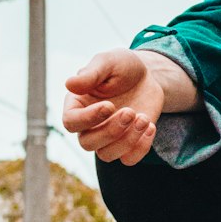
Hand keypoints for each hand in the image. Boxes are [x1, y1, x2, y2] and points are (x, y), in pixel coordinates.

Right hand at [63, 49, 165, 165]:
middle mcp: (88, 125)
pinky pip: (129, 159)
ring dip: (127, 140)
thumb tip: (69, 84)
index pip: (71, 122)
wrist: (146, 75)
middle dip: (111, 131)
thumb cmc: (122, 66)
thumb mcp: (108, 62)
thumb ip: (91, 73)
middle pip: (87, 143)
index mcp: (77, 105)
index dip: (88, 119)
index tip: (109, 106)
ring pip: (107, 155)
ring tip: (143, 118)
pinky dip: (141, 148)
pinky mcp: (127, 143)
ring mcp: (108, 137)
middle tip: (130, 111)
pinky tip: (150, 126)